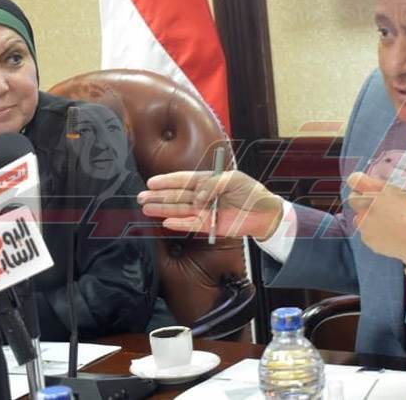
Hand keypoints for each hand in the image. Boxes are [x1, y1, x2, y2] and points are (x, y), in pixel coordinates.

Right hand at [137, 170, 283, 239]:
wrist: (265, 213)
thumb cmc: (252, 192)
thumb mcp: (234, 180)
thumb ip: (213, 184)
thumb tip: (198, 197)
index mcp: (208, 181)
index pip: (183, 180)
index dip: (167, 181)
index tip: (151, 182)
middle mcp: (203, 196)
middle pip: (177, 195)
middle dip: (159, 196)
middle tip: (141, 197)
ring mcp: (205, 211)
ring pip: (180, 210)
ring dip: (163, 209)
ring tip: (146, 208)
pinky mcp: (209, 226)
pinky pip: (191, 225)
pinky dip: (179, 224)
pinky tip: (166, 222)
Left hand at [346, 172, 405, 263]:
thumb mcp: (402, 192)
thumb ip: (380, 186)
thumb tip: (366, 183)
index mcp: (375, 190)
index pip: (354, 180)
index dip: (360, 183)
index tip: (365, 188)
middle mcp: (365, 206)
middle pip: (353, 200)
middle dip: (362, 201)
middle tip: (379, 207)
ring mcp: (364, 224)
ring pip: (359, 218)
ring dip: (367, 218)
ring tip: (386, 222)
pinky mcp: (366, 239)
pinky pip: (365, 233)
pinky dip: (373, 232)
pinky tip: (387, 233)